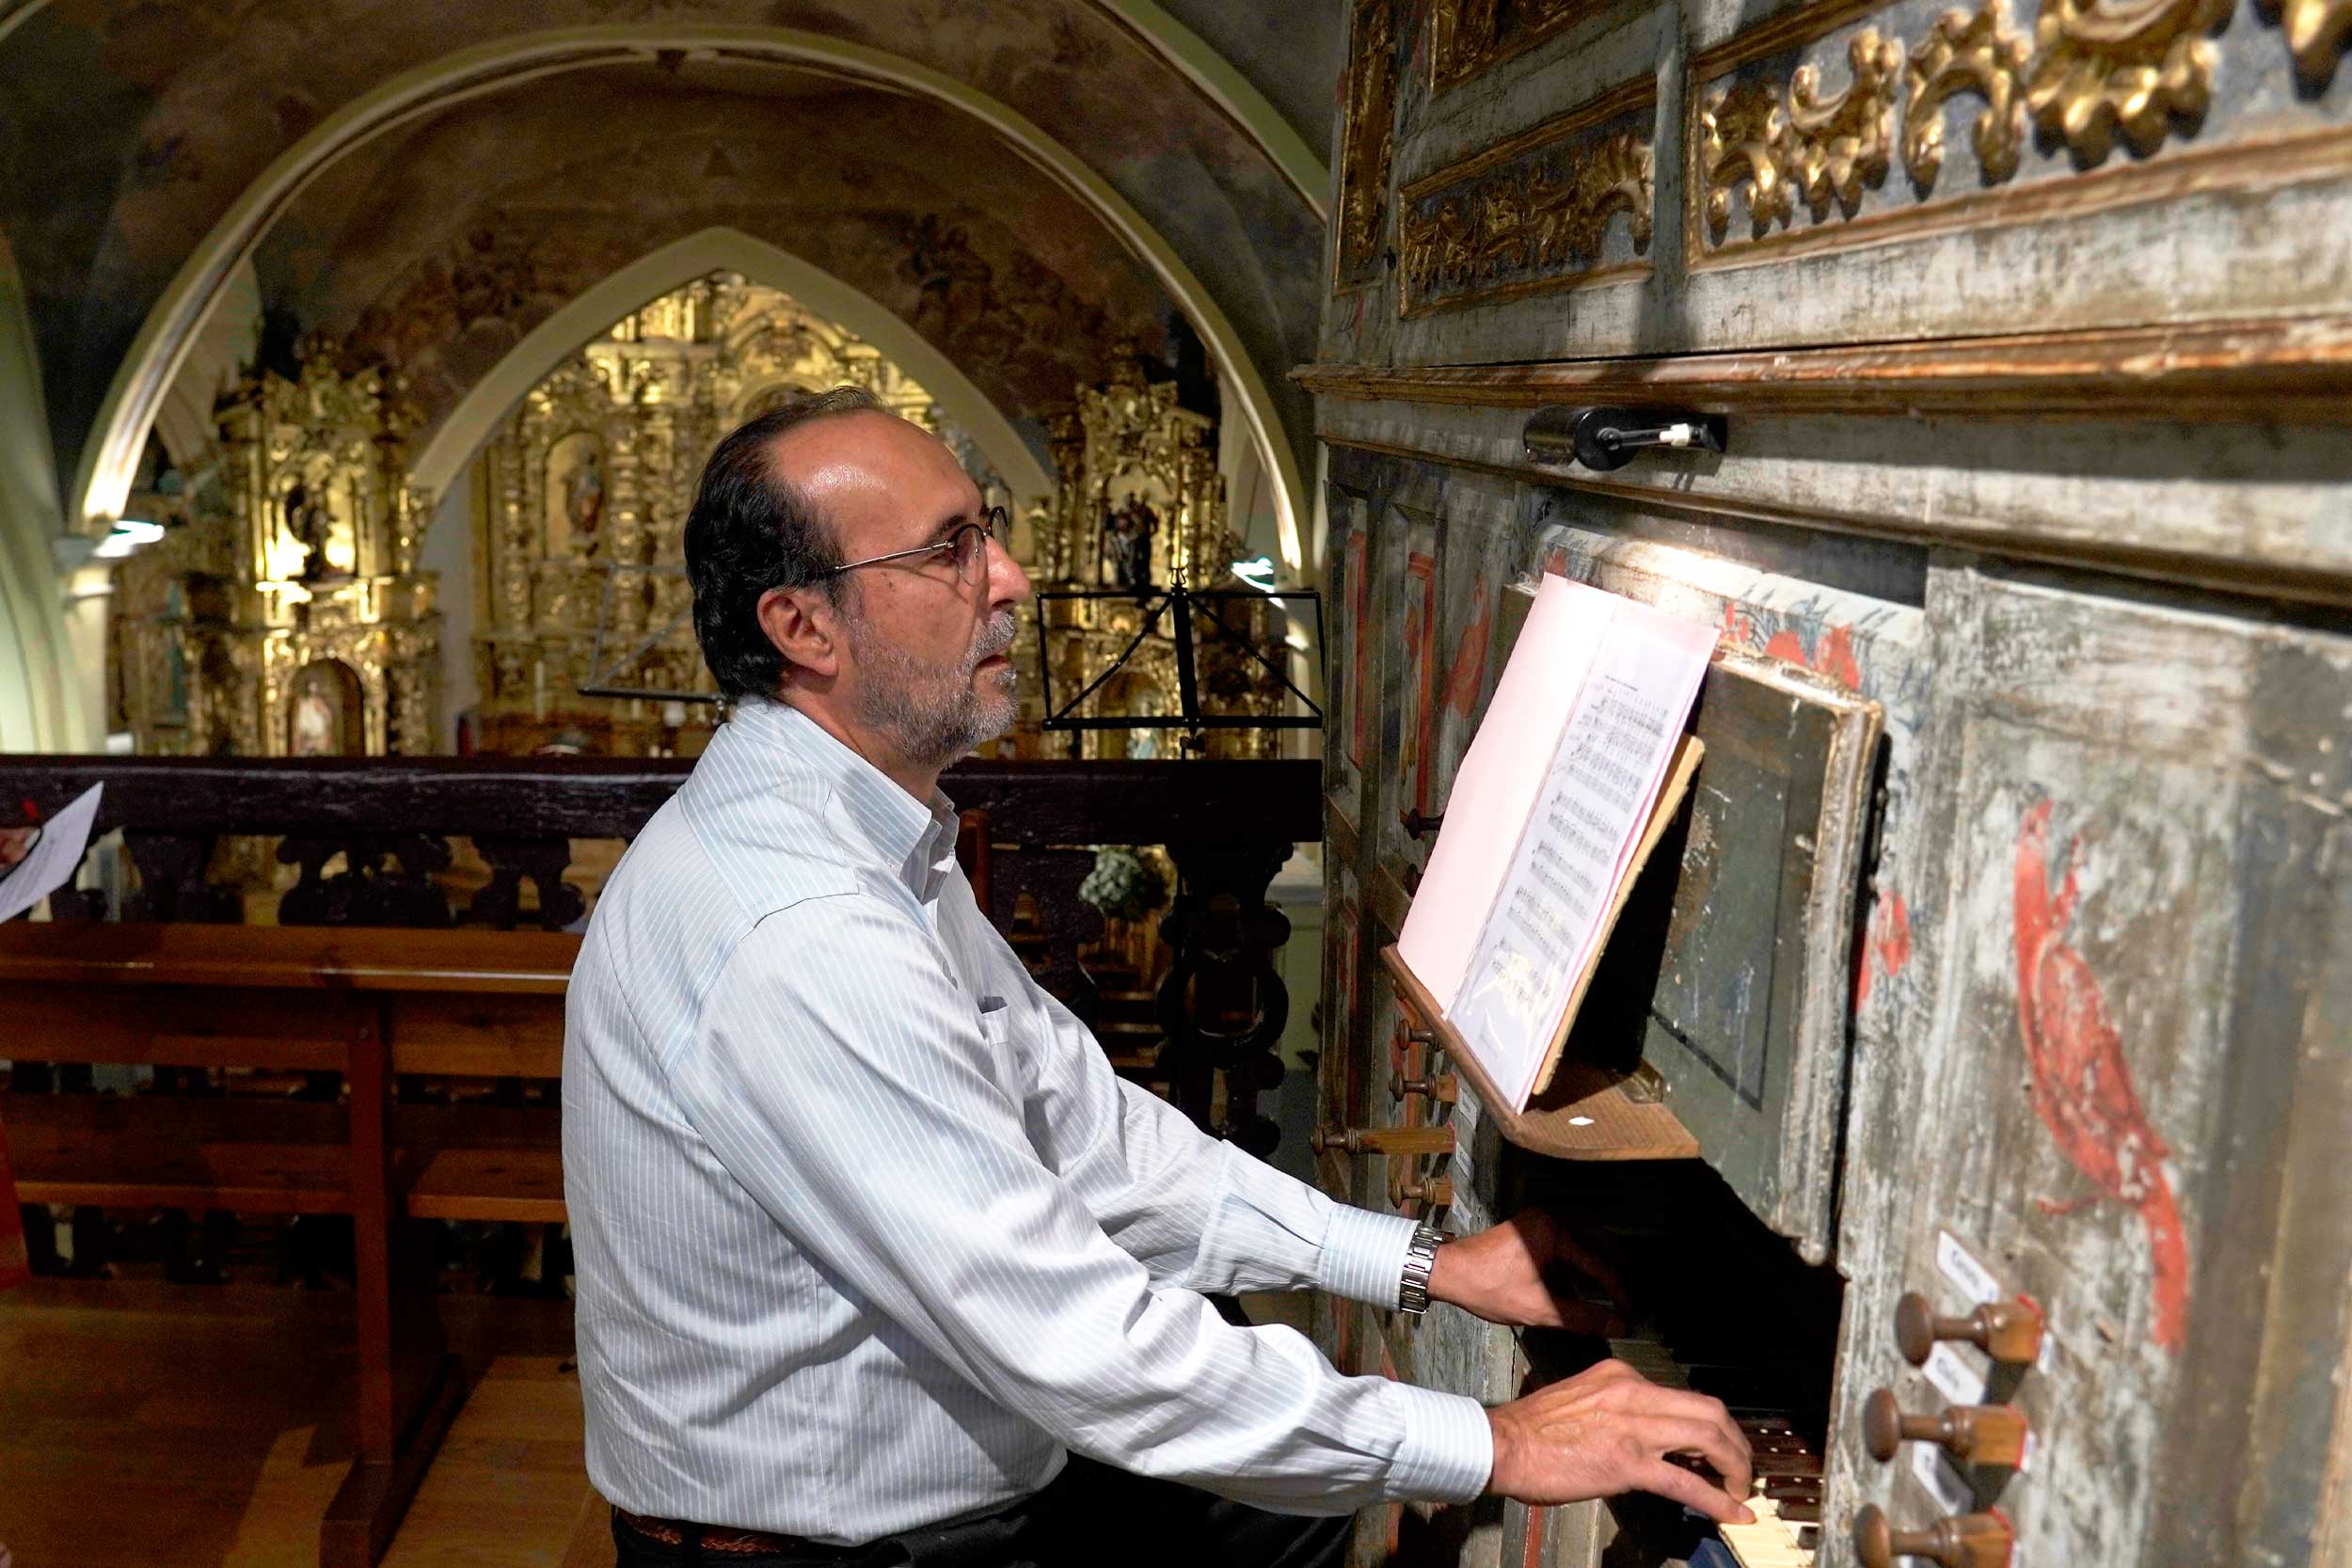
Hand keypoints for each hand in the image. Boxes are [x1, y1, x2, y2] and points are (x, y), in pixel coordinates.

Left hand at [1427, 1209, 1633, 1333]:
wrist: (1449, 1273)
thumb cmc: (1488, 1288)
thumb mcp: (1539, 1309)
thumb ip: (1582, 1317)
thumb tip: (1618, 1326)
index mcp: (1555, 1231)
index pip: (1600, 1263)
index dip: (1620, 1292)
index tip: (1633, 1313)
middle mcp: (1552, 1218)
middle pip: (1599, 1246)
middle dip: (1617, 1275)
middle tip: (1631, 1302)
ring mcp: (1542, 1221)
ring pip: (1585, 1244)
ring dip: (1600, 1269)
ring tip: (1616, 1297)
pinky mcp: (1534, 1230)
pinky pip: (1568, 1245)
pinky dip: (1581, 1265)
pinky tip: (1587, 1288)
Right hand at [1485, 1358, 1753, 1523]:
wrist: (1500, 1444)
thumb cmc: (1531, 1430)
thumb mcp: (1582, 1400)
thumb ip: (1618, 1410)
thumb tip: (1650, 1439)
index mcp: (1620, 1375)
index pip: (1682, 1395)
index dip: (1709, 1425)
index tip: (1714, 1449)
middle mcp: (1633, 1391)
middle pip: (1709, 1409)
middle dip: (1735, 1441)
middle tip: (1740, 1467)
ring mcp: (1633, 1426)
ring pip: (1708, 1437)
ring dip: (1735, 1466)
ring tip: (1740, 1488)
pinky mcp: (1628, 1462)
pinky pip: (1686, 1482)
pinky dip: (1717, 1499)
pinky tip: (1733, 1512)